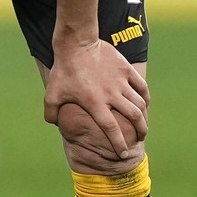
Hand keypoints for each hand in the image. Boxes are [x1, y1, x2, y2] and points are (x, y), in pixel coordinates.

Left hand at [43, 40, 148, 156]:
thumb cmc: (64, 69)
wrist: (76, 43)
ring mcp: (120, 81)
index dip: (118, 143)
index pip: (111, 129)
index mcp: (95, 103)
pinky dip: (145, 98)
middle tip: (139, 138)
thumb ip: (51, 112)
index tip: (123, 153)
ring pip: (139, 103)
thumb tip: (54, 124)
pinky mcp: (125, 69)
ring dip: (144, 117)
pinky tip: (145, 104)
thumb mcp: (51, 93)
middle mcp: (111, 94)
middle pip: (133, 117)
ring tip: (144, 125)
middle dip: (139, 131)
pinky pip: (141, 86)